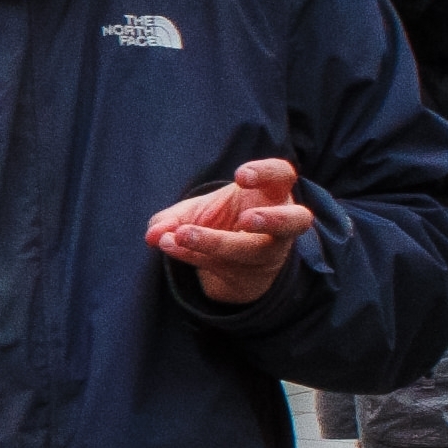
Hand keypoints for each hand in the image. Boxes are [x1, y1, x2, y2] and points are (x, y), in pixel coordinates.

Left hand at [144, 151, 316, 305]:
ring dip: (219, 244)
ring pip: (257, 251)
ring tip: (185, 236)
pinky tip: (169, 246)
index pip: (282, 175)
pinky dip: (190, 256)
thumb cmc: (219, 221)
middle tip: (245, 219)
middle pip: (295, 220)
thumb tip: (153, 234)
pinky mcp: (250, 275)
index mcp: (272, 193)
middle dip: (273, 219)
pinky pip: (222, 266)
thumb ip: (172, 219)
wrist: (228, 263)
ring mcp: (270, 252)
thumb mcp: (196, 213)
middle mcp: (281, 224)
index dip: (266, 173)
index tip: (239, 176)